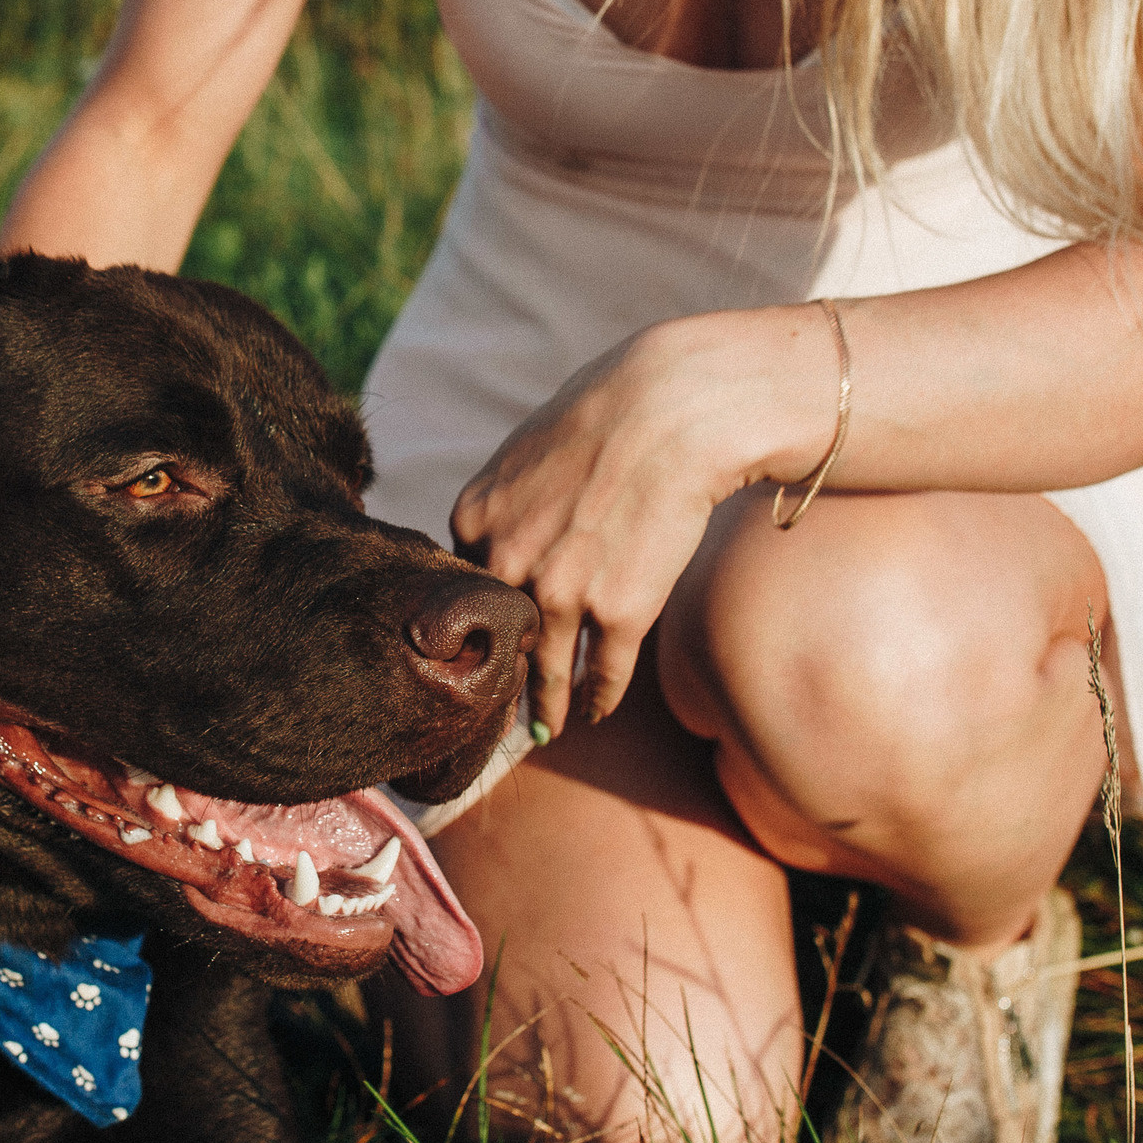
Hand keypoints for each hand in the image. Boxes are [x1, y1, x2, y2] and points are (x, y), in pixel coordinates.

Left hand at [449, 310, 814, 733]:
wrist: (674, 409)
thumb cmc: (611, 411)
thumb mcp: (531, 448)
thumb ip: (512, 497)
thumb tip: (512, 521)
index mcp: (475, 518)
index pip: (468, 585)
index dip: (478, 617)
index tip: (477, 646)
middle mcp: (507, 563)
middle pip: (496, 637)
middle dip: (495, 677)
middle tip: (489, 713)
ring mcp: (560, 594)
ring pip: (545, 671)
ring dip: (543, 708)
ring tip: (541, 733)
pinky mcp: (618, 613)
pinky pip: (602, 675)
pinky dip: (597, 699)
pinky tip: (595, 713)